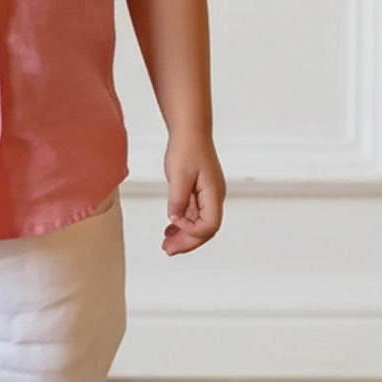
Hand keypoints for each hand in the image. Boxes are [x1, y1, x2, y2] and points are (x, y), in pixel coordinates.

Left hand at [162, 136, 224, 255]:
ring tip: (166, 244)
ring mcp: (208, 195)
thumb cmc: (186, 149)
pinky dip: (182, 223)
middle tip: (167, 250)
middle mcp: (214, 197)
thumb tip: (174, 219)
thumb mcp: (179, 175)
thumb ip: (177, 200)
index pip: (209, 225)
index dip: (191, 230)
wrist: (189, 131)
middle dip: (187, 242)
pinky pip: (193, 214)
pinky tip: (169, 229)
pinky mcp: (200, 192)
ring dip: (183, 236)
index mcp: (214, 194)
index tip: (173, 221)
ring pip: (199, 223)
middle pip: (205, 229)